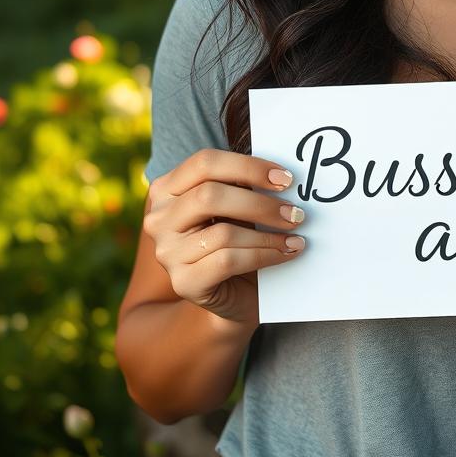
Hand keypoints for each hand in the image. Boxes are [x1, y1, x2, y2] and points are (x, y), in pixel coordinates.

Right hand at [144, 149, 306, 326]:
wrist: (232, 293)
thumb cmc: (237, 239)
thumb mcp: (237, 206)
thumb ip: (245, 186)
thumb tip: (281, 175)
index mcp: (168, 188)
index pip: (205, 163)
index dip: (248, 167)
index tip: (285, 178)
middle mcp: (159, 218)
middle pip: (210, 195)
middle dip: (260, 203)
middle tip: (296, 212)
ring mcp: (167, 252)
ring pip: (223, 232)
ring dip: (268, 235)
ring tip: (295, 235)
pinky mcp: (182, 282)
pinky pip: (228, 261)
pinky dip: (264, 254)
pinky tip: (286, 252)